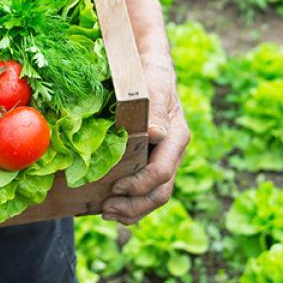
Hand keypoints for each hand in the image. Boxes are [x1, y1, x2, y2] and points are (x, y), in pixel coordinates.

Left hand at [101, 53, 189, 224]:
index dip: (139, 185)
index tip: (115, 187)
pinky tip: (109, 206)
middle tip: (106, 210)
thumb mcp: (154, 86)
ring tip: (106, 213)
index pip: (162, 173)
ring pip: (152, 197)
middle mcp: (171, 154)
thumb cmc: (149, 75)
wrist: (147, 69)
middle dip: (134, 206)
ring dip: (131, 210)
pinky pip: (143, 190)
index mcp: (176, 138)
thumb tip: (156, 135)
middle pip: (160, 193)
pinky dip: (128, 203)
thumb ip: (156, 109)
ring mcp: (160, 160)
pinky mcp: (147, 162)